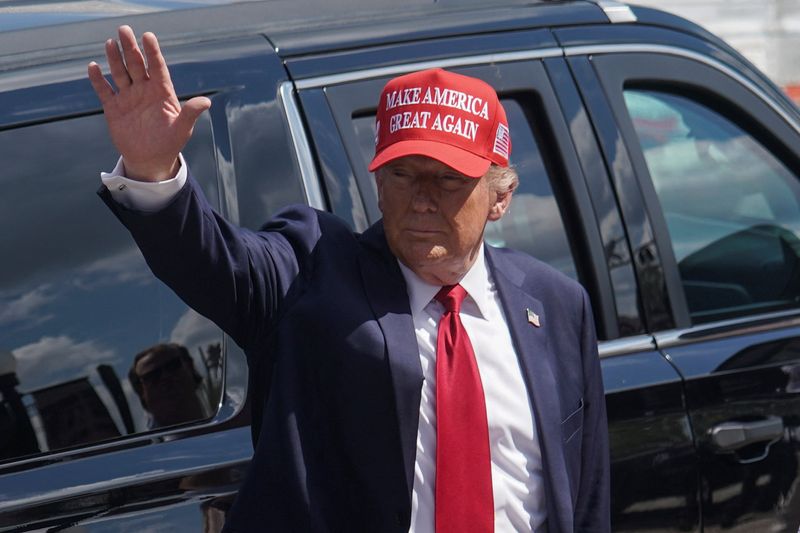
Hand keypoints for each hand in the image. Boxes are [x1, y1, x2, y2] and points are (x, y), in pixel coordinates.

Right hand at [88, 26, 210, 181]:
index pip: (157, 68)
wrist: (150, 160)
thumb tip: (207, 101)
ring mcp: (128, 98)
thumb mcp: (182, 129)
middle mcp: (144, 91)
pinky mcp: (114, 108)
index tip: (148, 36)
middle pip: (136, 65)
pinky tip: (93, 67)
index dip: (153, 52)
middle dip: (130, 48)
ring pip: (120, 73)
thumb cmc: (169, 144)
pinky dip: (98, 80)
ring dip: (115, 59)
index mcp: (162, 93)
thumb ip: (190, 113)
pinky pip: (104, 90)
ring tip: (111, 43)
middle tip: (124, 29)